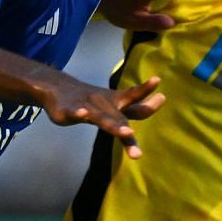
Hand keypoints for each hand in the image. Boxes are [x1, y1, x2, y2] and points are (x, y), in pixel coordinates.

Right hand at [42, 74, 164, 158]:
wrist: (58, 87)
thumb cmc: (95, 100)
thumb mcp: (116, 103)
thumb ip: (138, 106)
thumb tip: (163, 97)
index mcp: (116, 102)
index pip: (134, 98)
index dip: (146, 95)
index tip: (162, 96)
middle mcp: (104, 104)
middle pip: (119, 117)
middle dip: (125, 127)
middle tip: (132, 133)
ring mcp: (87, 106)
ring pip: (101, 118)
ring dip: (113, 125)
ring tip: (126, 132)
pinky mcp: (68, 110)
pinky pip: (74, 112)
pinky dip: (78, 112)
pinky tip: (82, 113)